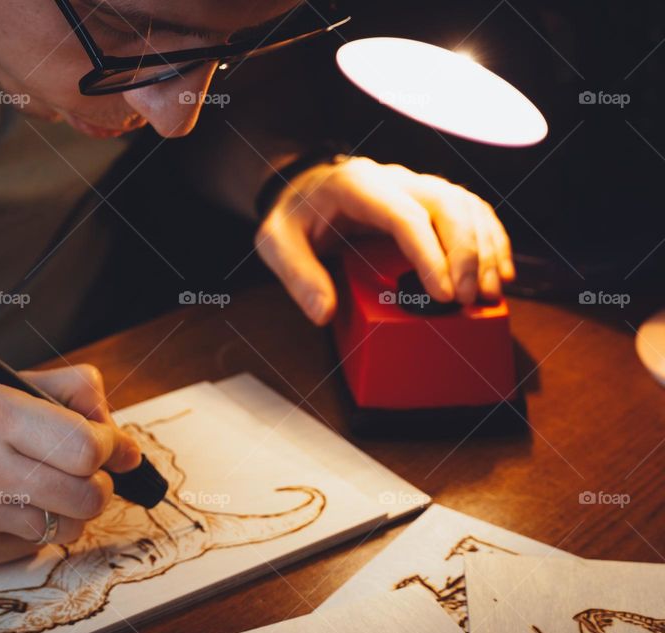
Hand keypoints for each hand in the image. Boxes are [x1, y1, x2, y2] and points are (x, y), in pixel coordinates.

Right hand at [0, 365, 140, 563]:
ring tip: (44, 488)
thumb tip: (119, 432)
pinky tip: (10, 508)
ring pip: (67, 527)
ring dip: (70, 510)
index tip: (106, 445)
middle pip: (87, 494)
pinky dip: (35, 530)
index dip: (109, 447)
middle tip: (84, 472)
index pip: (86, 446)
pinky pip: (33, 548)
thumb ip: (67, 392)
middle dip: (98, 483)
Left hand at [255, 156, 515, 324]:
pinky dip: (491, 240)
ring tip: (489, 295)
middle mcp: (394, 179)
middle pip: (447, 205)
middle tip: (468, 301)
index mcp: (357, 185)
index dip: (430, 254)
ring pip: (466, 205)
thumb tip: (323, 313)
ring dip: (485, 249)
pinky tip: (499, 272)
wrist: (300, 188)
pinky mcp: (429, 199)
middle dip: (466, 254)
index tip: (443, 294)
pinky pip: (471, 211)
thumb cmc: (291, 216)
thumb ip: (297, 275)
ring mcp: (416, 185)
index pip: (405, 216)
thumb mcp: (275, 242)